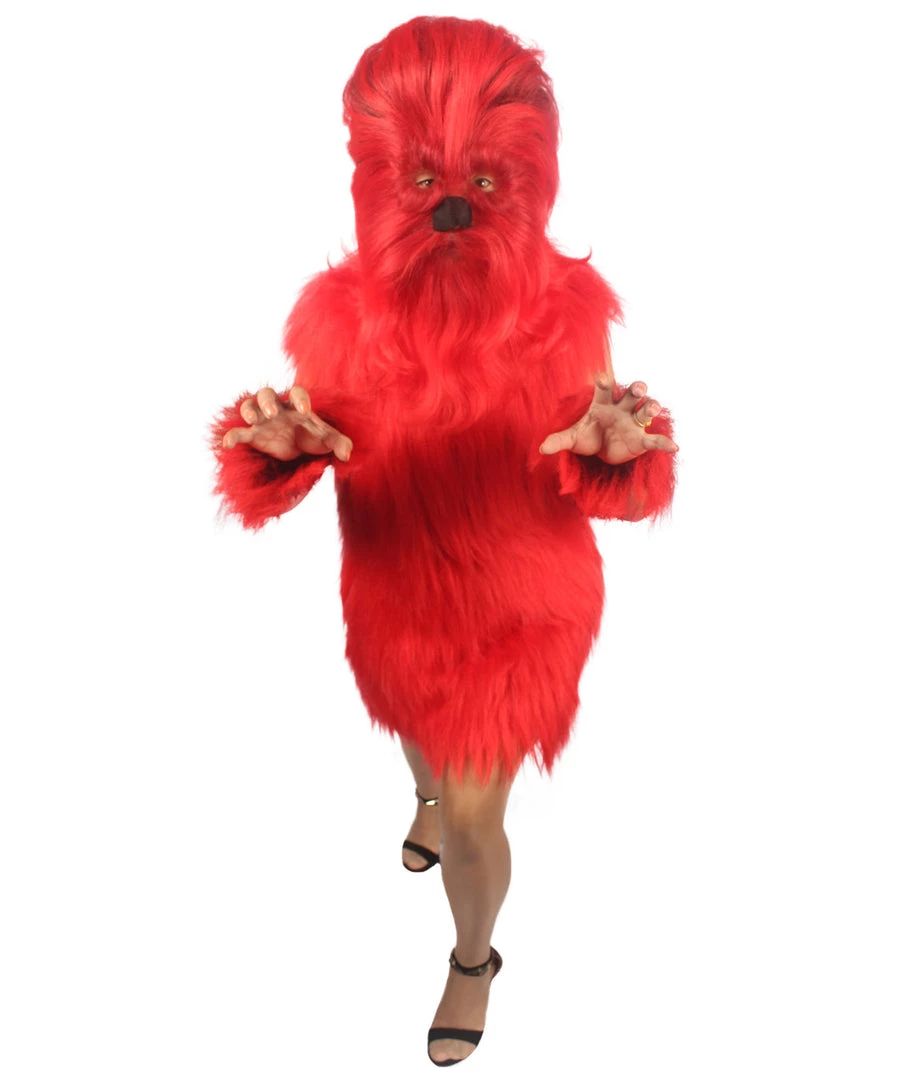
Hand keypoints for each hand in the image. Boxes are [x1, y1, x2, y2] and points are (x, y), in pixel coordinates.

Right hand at [222, 386, 352, 462]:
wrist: (300, 451)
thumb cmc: (314, 438)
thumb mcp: (328, 441)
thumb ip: (341, 444)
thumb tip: (347, 455)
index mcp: (297, 406)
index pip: (296, 393)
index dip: (300, 398)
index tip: (305, 410)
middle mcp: (278, 409)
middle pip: (266, 394)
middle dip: (267, 400)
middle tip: (271, 411)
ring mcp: (263, 421)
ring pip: (250, 406)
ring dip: (248, 410)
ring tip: (251, 420)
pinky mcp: (254, 435)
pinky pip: (240, 433)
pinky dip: (232, 436)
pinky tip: (228, 444)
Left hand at [539, 373, 677, 465]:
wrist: (601, 452)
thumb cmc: (588, 437)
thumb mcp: (573, 438)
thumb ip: (559, 440)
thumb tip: (541, 449)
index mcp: (603, 403)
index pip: (604, 388)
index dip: (604, 381)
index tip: (602, 376)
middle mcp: (621, 408)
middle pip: (631, 394)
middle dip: (635, 389)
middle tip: (638, 388)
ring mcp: (633, 423)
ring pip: (645, 411)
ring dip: (650, 407)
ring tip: (652, 408)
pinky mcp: (641, 439)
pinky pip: (654, 440)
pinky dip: (664, 443)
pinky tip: (674, 447)